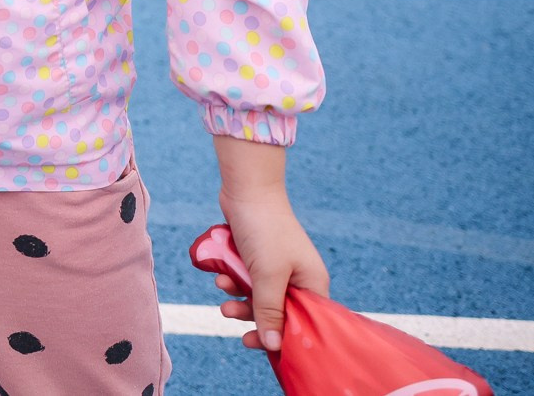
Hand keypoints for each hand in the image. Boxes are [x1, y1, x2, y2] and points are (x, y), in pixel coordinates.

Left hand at [211, 135, 329, 351]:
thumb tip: (273, 346)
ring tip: (221, 290)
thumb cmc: (264, 230)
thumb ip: (269, 311)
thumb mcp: (267, 275)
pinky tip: (220, 276)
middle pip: (278, 313)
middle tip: (228, 313)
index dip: (281, 337)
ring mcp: (279, 268)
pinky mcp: (260, 258)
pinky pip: (248, 280)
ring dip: (238, 297)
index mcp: (313, 284)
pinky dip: (235, 281)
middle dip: (251, 315)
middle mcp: (299, 278)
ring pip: (258, 297)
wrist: (247, 189)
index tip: (256, 342)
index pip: (304, 324)